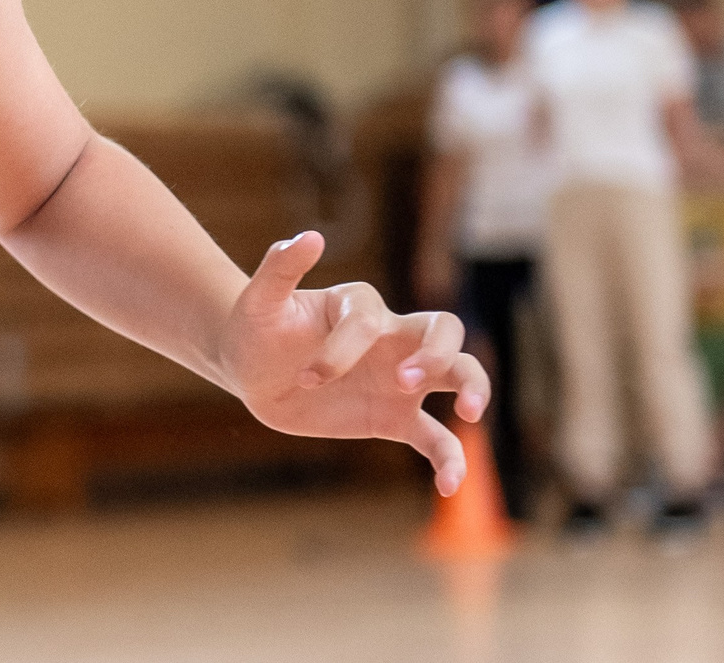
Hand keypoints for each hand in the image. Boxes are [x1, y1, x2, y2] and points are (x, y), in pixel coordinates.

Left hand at [219, 231, 491, 495]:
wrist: (251, 369)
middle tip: (406, 379)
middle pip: (444, 330)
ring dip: (472, 388)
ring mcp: (397, 380)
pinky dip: (450, 459)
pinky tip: (449, 486)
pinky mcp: (393, 419)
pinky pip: (435, 438)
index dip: (342, 350)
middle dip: (437, 352)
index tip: (308, 377)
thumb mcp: (259, 299)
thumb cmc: (257, 326)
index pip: (370, 321)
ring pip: (458, 375)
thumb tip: (309, 236)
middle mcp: (389, 339)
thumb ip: (280, 267)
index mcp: (359, 307)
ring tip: (466, 414)